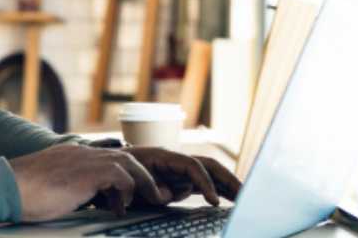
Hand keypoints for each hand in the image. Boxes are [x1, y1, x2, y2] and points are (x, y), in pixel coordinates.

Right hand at [8, 144, 173, 221]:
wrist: (7, 185)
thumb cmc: (20, 192)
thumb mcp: (47, 188)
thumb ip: (63, 188)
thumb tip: (68, 201)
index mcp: (71, 156)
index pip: (105, 159)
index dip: (122, 174)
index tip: (129, 192)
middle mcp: (81, 153)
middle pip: (123, 155)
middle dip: (140, 175)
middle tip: (151, 193)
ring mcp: (85, 160)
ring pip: (127, 162)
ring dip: (142, 182)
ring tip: (149, 199)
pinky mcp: (87, 172)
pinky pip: (121, 176)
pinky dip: (127, 191)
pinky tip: (120, 208)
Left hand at [120, 147, 241, 206]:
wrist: (112, 167)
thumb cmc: (121, 171)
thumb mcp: (133, 179)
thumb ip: (152, 187)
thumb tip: (169, 194)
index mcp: (166, 155)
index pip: (193, 166)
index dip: (205, 183)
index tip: (213, 201)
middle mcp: (177, 160)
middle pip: (209, 165)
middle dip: (228, 178)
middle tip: (244, 194)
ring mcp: (181, 170)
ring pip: (210, 174)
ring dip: (227, 184)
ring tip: (244, 197)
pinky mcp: (181, 180)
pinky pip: (203, 183)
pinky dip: (217, 189)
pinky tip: (230, 198)